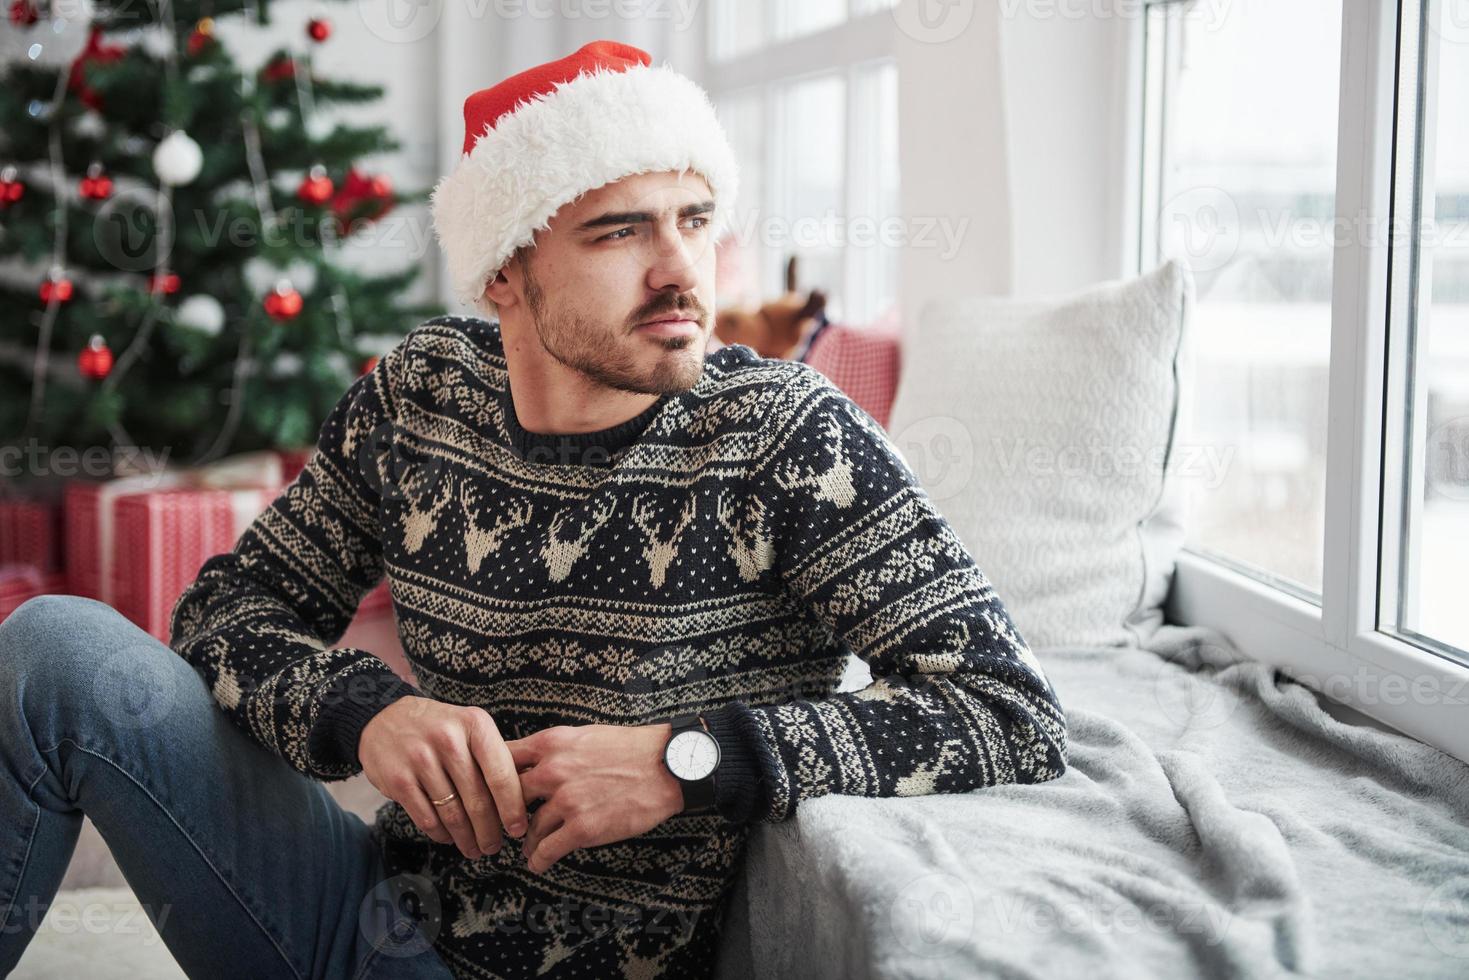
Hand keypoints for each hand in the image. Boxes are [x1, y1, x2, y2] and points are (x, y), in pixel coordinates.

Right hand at [358, 696, 527, 860]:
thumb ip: (494, 756)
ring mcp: (420, 759)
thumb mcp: (470, 727)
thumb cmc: (440, 728)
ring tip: (474, 849)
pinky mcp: (398, 779)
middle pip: (477, 799)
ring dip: (466, 838)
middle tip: (493, 847)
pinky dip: (441, 834)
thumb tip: (524, 799)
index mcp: (475, 725)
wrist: (385, 718)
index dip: (512, 808)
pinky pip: (427, 818)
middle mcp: (448, 739)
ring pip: (452, 813)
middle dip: (489, 831)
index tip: (518, 829)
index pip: (501, 775)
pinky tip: (449, 838)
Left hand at [506, 722, 683, 874]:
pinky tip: (537, 864)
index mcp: (552, 743)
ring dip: (524, 840)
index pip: (503, 758)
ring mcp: (566, 801)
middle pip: (507, 796)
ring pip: (527, 828)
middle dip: (503, 813)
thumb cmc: (631, 748)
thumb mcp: (585, 735)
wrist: (667, 766)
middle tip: (502, 824)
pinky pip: (547, 850)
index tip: (489, 789)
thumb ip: (555, 748)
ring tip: (525, 847)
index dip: (492, 776)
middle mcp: (553, 770)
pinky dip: (538, 860)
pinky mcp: (582, 828)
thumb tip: (533, 761)